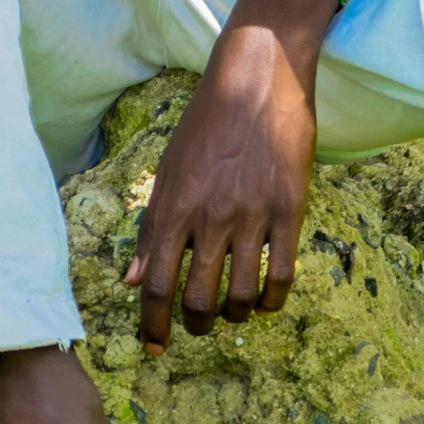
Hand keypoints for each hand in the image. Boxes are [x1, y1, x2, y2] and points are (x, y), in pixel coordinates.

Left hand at [126, 0, 321, 352]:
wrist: (258, 75)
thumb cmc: (206, 121)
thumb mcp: (168, 169)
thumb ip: (152, 226)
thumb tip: (134, 280)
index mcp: (173, 206)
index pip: (157, 286)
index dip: (153, 325)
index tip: (153, 347)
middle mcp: (210, 216)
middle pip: (197, 299)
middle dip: (193, 326)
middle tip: (196, 327)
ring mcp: (252, 215)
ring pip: (240, 295)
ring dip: (232, 316)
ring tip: (231, 313)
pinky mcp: (290, 209)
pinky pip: (282, 276)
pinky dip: (272, 300)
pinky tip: (267, 301)